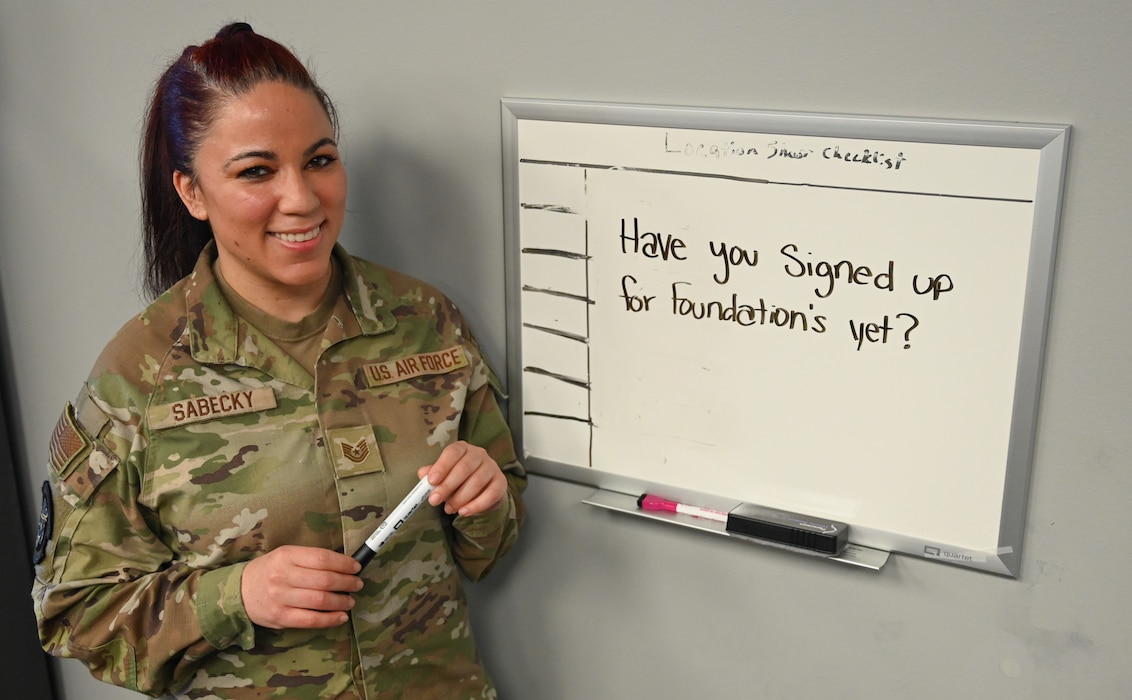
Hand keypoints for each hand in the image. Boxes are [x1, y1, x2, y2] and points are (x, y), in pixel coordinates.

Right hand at [241, 545, 362, 628]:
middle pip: (324, 581)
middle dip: (347, 583)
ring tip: (350, 600)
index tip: (356, 567)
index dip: (344, 564)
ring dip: (341, 602)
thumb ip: (311, 559)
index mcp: (286, 556)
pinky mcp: (281, 618)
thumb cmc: (270, 570)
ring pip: (320, 601)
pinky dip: (330, 619)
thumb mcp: (286, 555)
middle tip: (357, 584)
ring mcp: (281, 598)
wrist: (240, 592)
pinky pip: (311, 621)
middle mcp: (282, 576)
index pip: (322, 558)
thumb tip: (345, 565)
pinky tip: (341, 617)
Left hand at [419, 441, 506, 516]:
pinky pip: (490, 494)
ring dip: (460, 498)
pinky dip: (476, 505)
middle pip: (464, 468)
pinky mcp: (501, 482)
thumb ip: (433, 474)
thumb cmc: (458, 481)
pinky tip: (464, 512)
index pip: (453, 452)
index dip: (442, 466)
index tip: (431, 481)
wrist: (482, 492)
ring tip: (448, 509)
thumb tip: (423, 474)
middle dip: (447, 486)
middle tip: (434, 500)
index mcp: (463, 448)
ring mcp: (492, 467)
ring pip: (477, 482)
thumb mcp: (444, 476)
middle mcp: (479, 454)